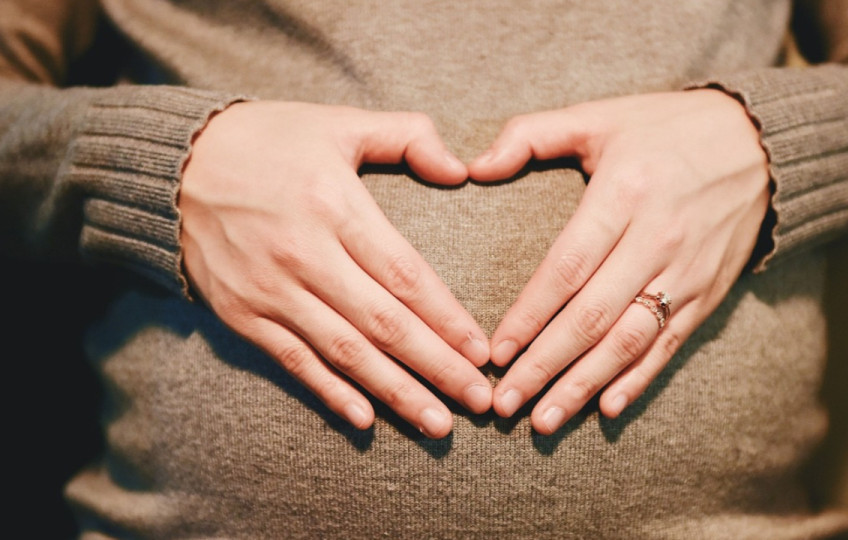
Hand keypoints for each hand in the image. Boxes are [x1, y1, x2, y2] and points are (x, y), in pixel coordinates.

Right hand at [180, 101, 491, 437]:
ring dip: (395, 392)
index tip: (482, 352)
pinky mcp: (242, 314)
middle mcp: (304, 254)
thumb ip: (407, 136)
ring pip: (345, 353)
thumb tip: (460, 169)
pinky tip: (366, 420)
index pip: (405, 275)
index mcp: (335, 205)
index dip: (448, 318)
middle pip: (384, 324)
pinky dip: (330, 393)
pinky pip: (294, 362)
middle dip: (437, 367)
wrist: (174, 163)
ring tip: (438, 423)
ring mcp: (270, 290)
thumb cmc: (268, 140)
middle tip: (479, 402)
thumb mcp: (339, 122)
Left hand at [469, 90, 769, 434]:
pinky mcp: (709, 292)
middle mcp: (657, 239)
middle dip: (544, 365)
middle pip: (592, 316)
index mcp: (624, 194)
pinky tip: (606, 408)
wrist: (760, 142)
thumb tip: (473, 167)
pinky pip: (670, 344)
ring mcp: (687, 271)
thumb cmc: (665, 129)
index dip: (529, 315)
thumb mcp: (599, 116)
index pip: (567, 267)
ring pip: (629, 341)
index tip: (495, 352)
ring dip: (584, 385)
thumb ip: (531, 135)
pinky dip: (639, 380)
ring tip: (544, 421)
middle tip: (505, 403)